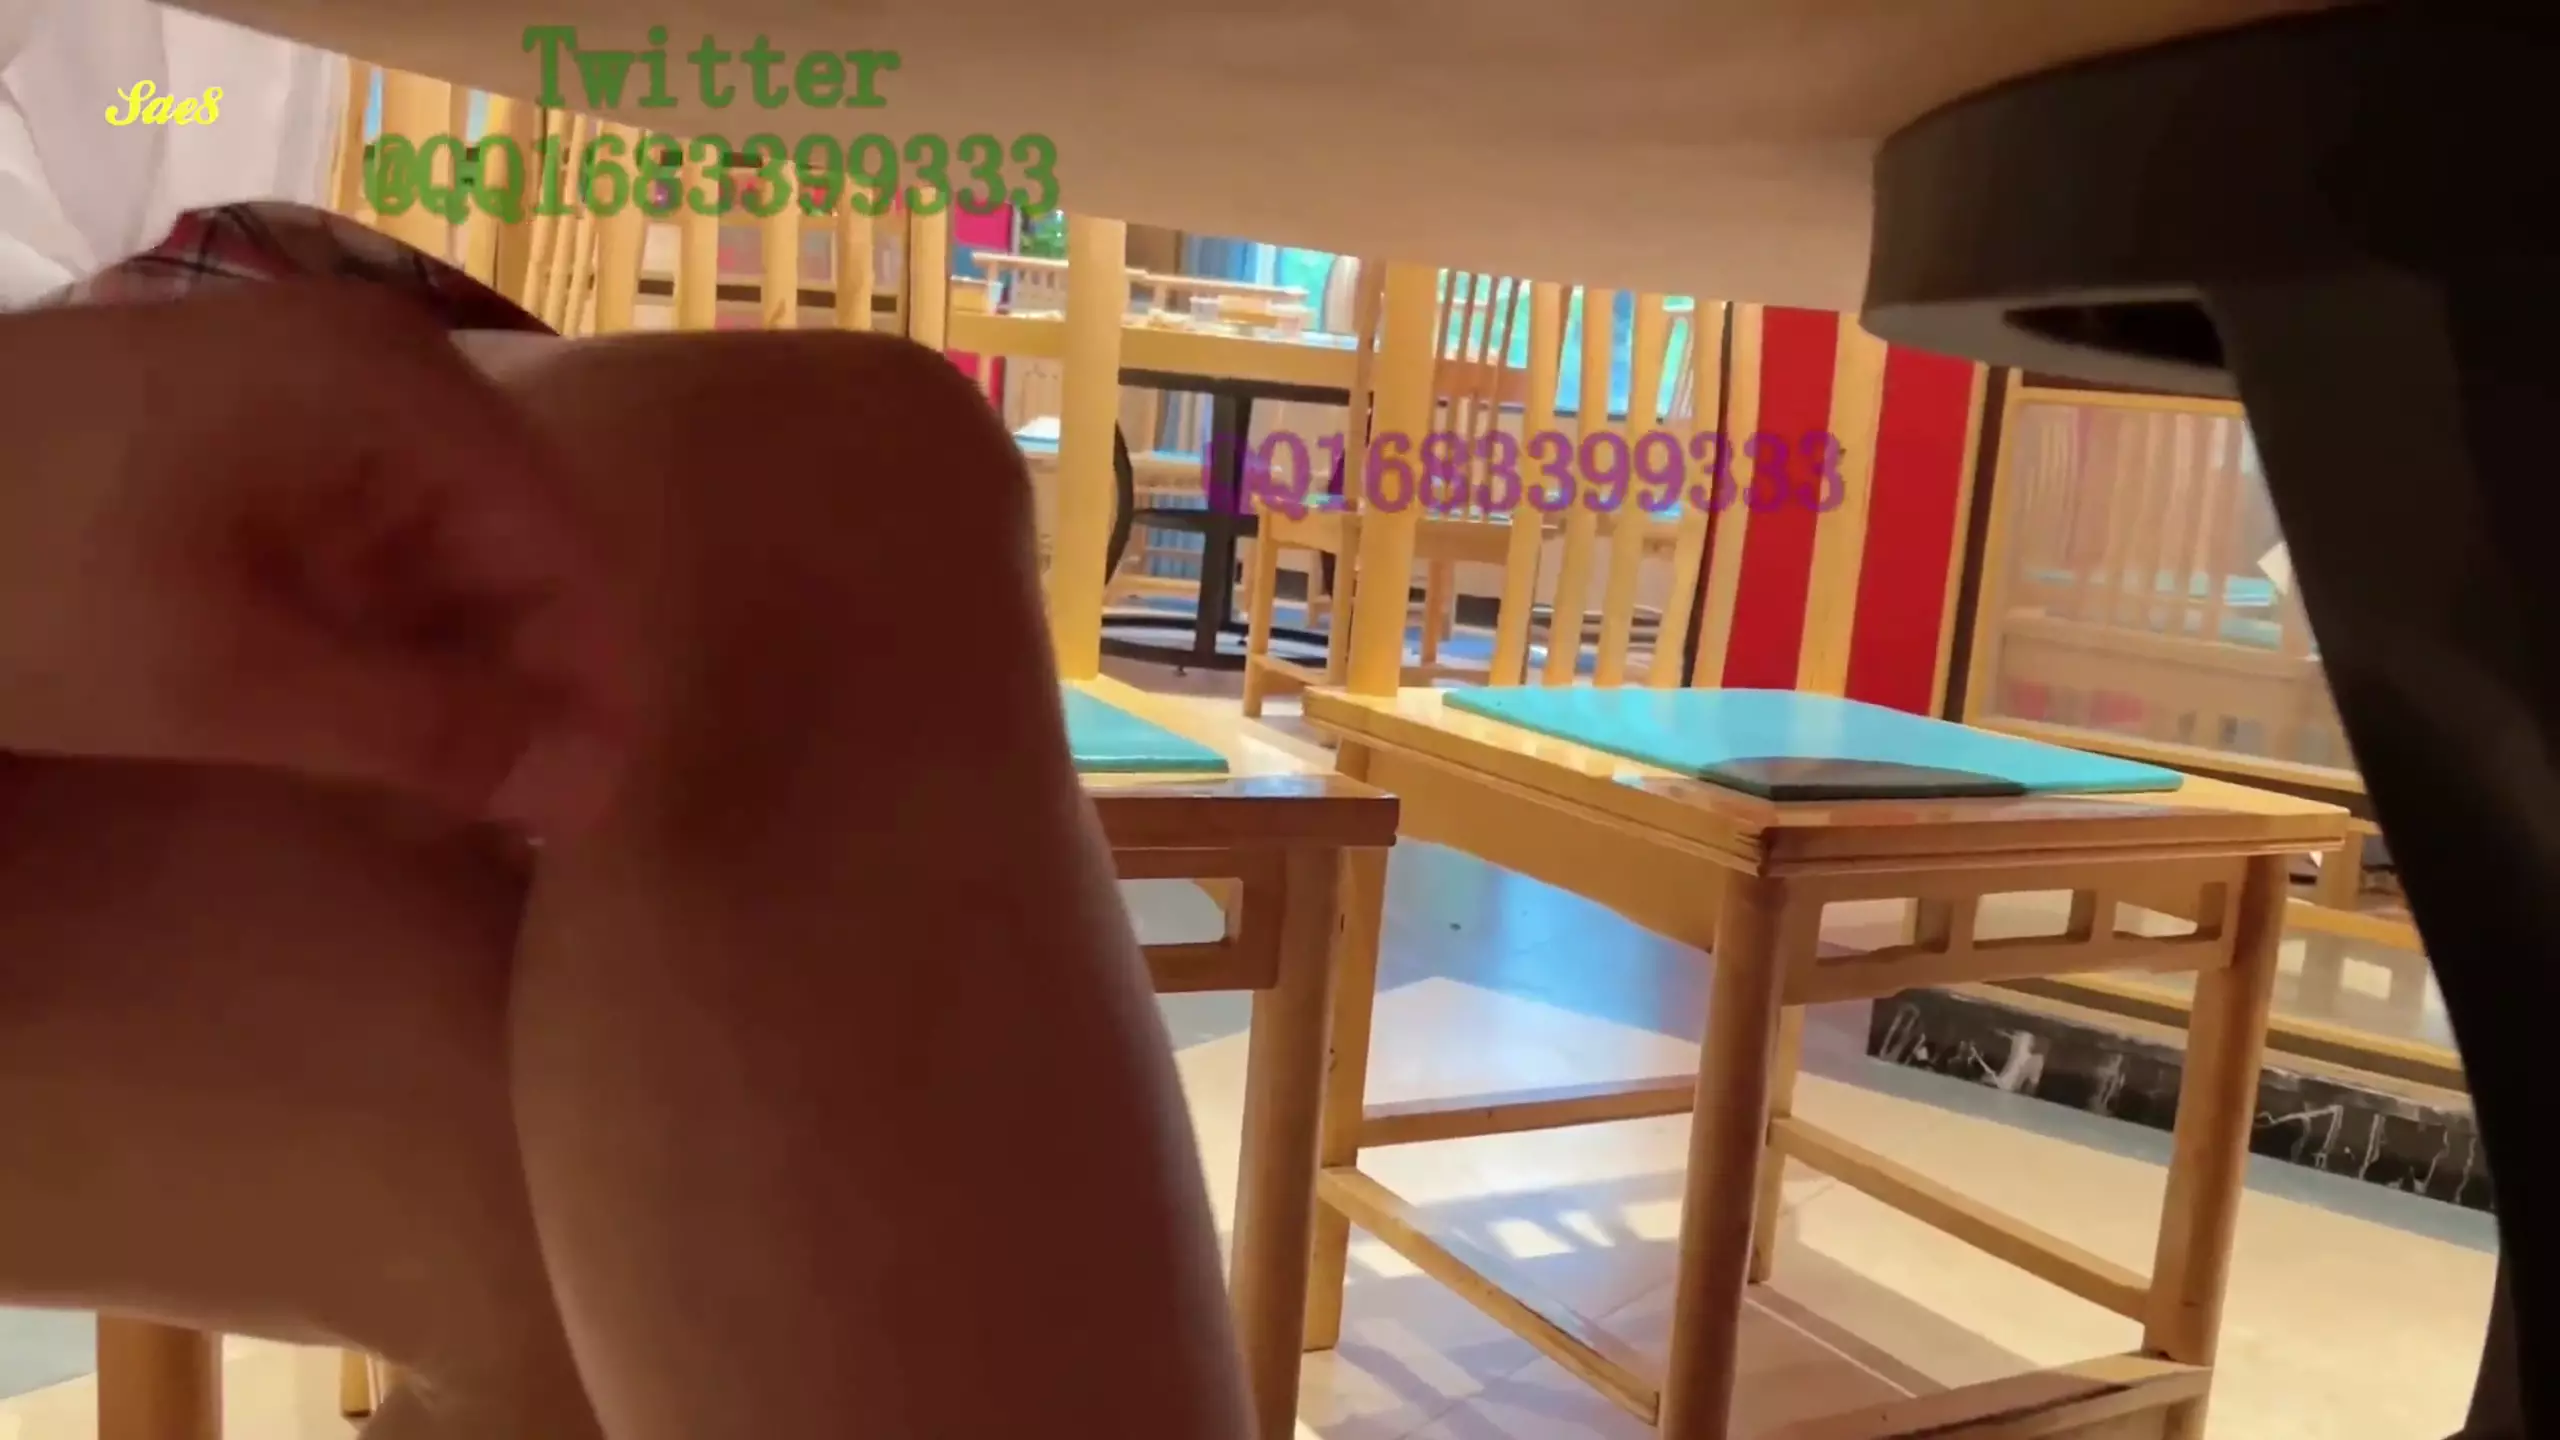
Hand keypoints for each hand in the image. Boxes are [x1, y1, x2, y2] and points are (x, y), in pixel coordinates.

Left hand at [0, 281, 631, 834]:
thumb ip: (428, 731)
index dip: (591, 687)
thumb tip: (587, 789)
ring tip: (433, 794)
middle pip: (511, 540)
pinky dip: (371, 634)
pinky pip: (356, 532)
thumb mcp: (228, 678)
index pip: (566, 545)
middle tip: (510, 825)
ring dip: (449, 670)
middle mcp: (370, 367)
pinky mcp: (234, 431)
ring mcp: (298, 391)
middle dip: (522, 684)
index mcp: (396, 393)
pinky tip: (350, 723)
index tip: (579, 820)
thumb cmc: (21, 574)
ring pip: (436, 544)